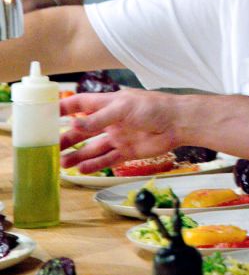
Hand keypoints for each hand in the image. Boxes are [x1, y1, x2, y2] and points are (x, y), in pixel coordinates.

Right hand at [59, 90, 178, 172]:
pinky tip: (81, 170)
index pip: (80, 104)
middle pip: (83, 130)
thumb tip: (74, 125)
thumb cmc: (153, 107)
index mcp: (108, 104)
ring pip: (93, 148)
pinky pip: (107, 159)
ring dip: (78, 155)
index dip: (64, 108)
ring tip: (61, 163)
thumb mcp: (123, 108)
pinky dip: (94, 165)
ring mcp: (118, 137)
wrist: (177, 123)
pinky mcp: (127, 151)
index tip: (45, 114)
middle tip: (50, 147)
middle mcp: (111, 121)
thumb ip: (99, 118)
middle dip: (67, 138)